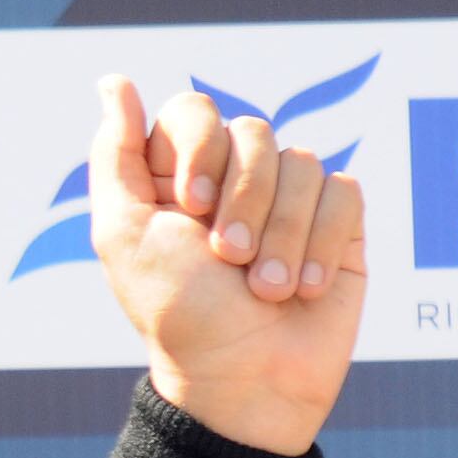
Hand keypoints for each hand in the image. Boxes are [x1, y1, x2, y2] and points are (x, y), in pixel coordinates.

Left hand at [89, 75, 363, 455]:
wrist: (244, 377)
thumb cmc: (178, 311)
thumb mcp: (123, 233)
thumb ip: (115, 154)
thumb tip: (113, 80)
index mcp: (176, 177)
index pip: (195, 112)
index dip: (198, 151)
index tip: (189, 209)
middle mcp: (234, 180)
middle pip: (253, 132)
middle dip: (242, 201)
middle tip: (225, 261)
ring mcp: (289, 200)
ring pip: (302, 162)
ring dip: (280, 234)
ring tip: (264, 289)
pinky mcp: (339, 224)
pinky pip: (344, 192)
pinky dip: (319, 243)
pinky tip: (302, 288)